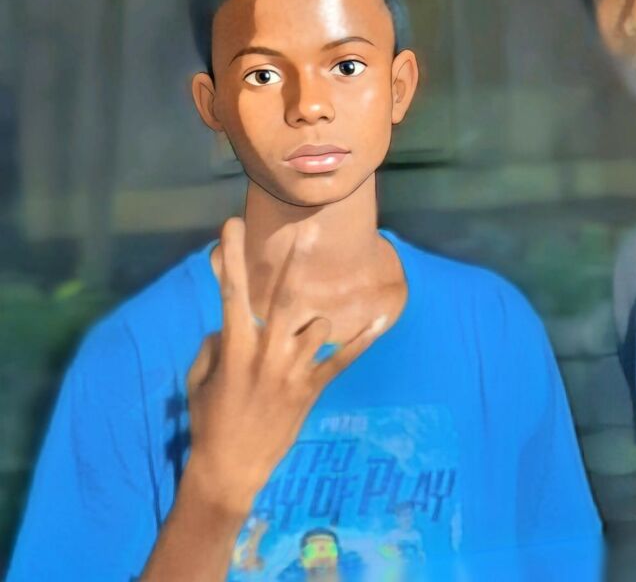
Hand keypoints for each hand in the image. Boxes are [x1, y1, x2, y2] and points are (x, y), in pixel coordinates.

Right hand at [186, 217, 381, 510]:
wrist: (231, 466)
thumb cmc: (209, 419)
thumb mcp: (199, 378)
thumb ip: (215, 344)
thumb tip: (231, 325)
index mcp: (235, 346)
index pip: (232, 292)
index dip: (231, 256)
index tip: (232, 224)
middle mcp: (267, 352)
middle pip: (286, 298)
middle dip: (296, 263)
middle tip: (310, 232)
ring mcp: (293, 370)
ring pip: (318, 325)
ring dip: (313, 321)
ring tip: (302, 333)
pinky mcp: (312, 388)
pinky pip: (342, 359)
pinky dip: (362, 340)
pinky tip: (381, 318)